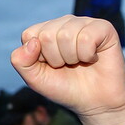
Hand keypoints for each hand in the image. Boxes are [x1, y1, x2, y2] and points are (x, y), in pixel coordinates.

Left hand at [10, 15, 124, 124]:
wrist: (94, 101)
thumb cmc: (64, 87)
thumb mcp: (34, 78)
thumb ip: (21, 61)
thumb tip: (33, 42)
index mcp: (44, 32)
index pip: (29, 35)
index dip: (38, 57)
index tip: (50, 65)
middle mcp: (63, 24)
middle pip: (47, 35)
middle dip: (55, 58)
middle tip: (67, 65)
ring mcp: (83, 23)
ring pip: (66, 35)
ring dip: (72, 58)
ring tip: (79, 62)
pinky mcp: (103, 27)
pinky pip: (86, 37)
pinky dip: (87, 55)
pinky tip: (92, 58)